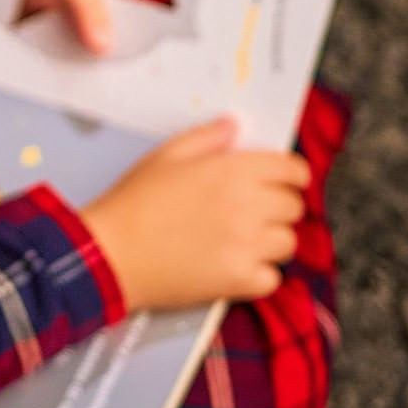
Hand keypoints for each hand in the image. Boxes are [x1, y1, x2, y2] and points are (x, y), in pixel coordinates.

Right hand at [79, 115, 310, 309]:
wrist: (112, 253)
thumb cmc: (135, 201)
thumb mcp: (166, 155)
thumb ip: (207, 136)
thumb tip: (235, 126)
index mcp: (235, 171)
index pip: (294, 170)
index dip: (291, 174)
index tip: (283, 180)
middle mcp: (250, 207)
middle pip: (295, 206)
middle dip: (279, 205)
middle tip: (254, 210)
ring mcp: (248, 247)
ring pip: (288, 242)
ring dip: (271, 239)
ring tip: (244, 239)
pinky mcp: (240, 281)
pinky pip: (273, 278)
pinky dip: (260, 274)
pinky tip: (236, 265)